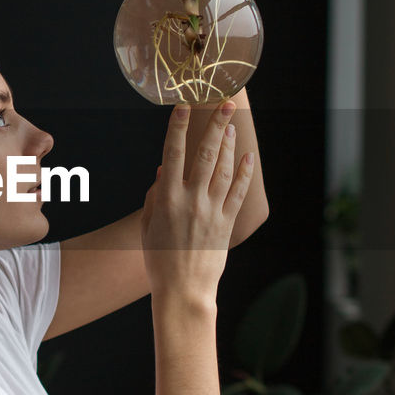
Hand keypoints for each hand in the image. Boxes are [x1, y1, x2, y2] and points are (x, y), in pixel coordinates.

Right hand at [141, 101, 253, 302]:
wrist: (183, 291)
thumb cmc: (159, 260)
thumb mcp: (147, 227)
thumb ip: (155, 196)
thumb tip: (164, 170)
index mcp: (167, 200)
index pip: (172, 154)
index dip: (178, 128)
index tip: (182, 107)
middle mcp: (191, 201)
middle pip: (206, 155)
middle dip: (216, 126)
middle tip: (225, 104)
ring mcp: (211, 212)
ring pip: (224, 170)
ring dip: (229, 145)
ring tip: (231, 126)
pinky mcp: (227, 224)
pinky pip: (239, 193)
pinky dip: (244, 173)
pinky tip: (247, 157)